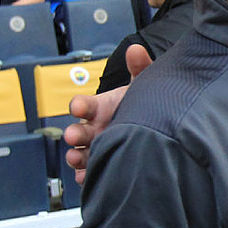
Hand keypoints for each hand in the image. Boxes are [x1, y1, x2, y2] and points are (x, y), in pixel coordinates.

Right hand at [64, 44, 152, 182]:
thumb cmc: (140, 104)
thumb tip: (136, 50)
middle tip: (72, 136)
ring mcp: (96, 147)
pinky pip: (90, 172)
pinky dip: (86, 176)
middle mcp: (94, 128)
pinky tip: (87, 178)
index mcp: (100, 108)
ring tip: (76, 158)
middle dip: (73, 133)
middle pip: (78, 131)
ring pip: (79, 153)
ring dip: (75, 156)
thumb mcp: (142, 86)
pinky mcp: (102, 164)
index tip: (79, 107)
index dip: (80, 105)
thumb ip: (140, 68)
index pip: (83, 105)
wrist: (154, 127)